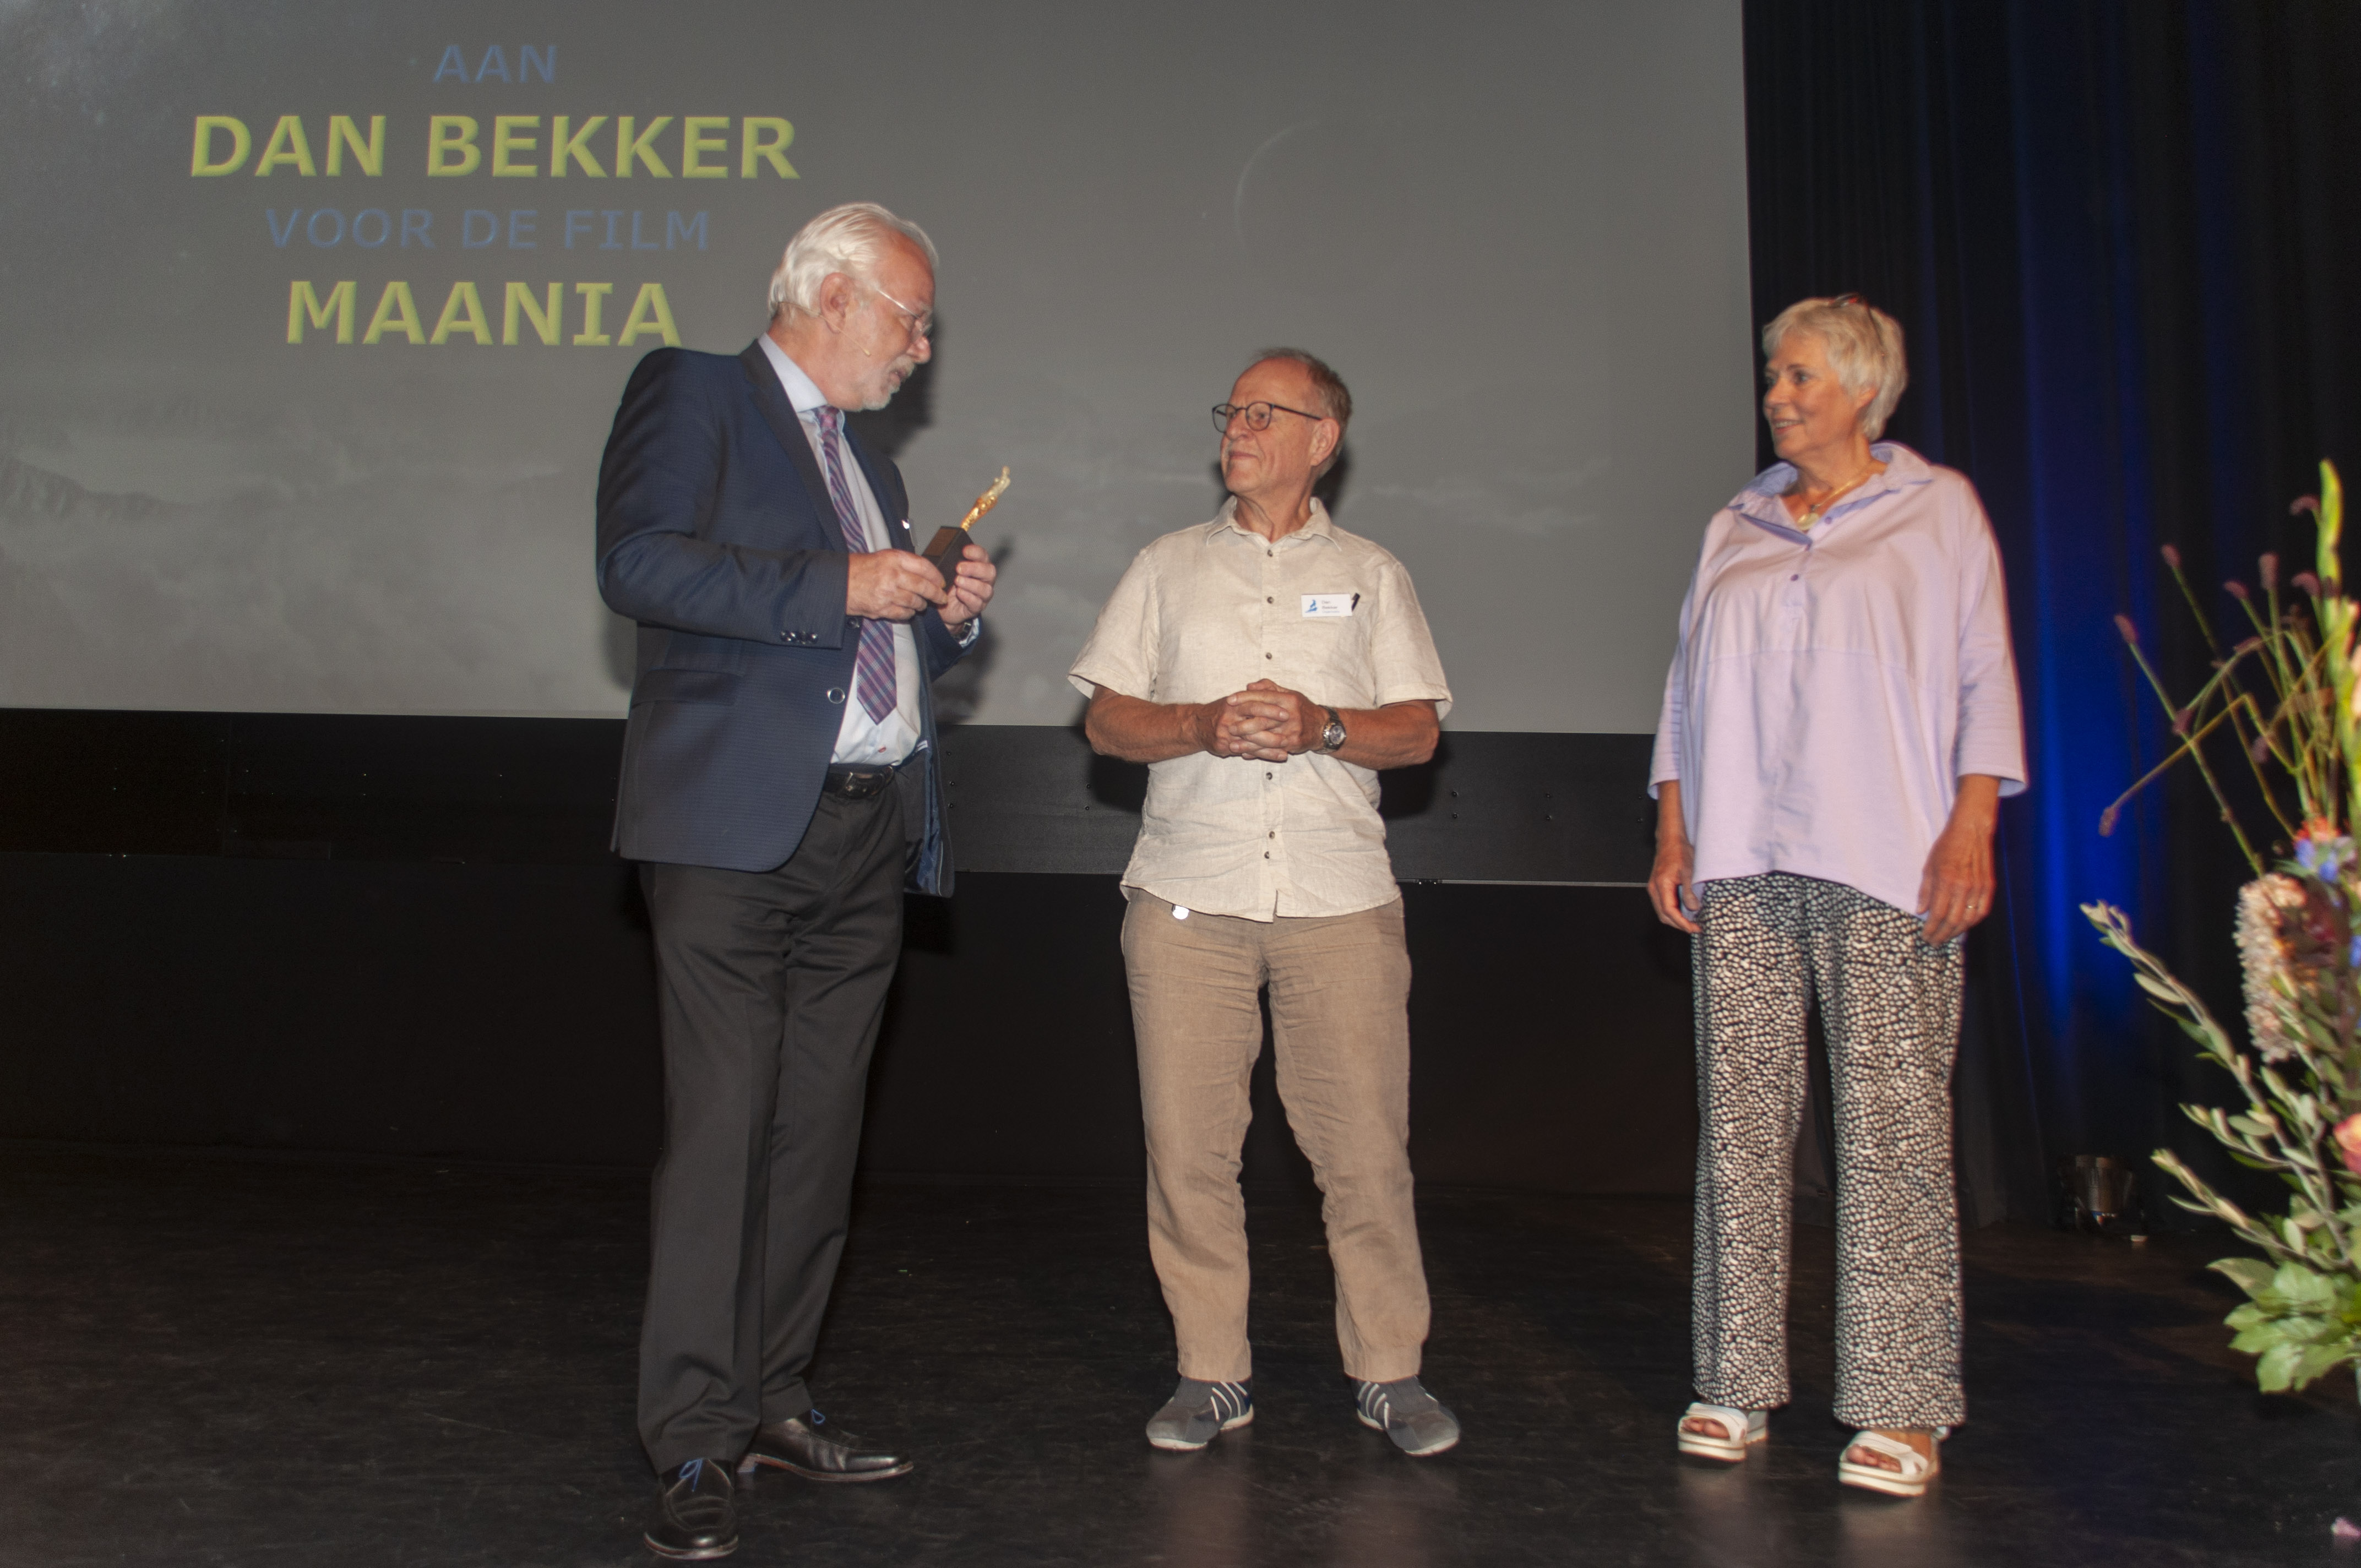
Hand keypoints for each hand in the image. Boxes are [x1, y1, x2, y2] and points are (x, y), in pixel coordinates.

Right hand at [845, 549, 950, 621]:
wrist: (839, 583)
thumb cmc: (859, 568)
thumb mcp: (882, 556)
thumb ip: (903, 562)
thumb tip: (925, 572)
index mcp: (893, 559)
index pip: (924, 566)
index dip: (936, 576)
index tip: (941, 581)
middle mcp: (892, 575)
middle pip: (923, 586)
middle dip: (936, 594)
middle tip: (941, 598)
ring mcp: (887, 593)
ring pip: (915, 602)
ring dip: (922, 604)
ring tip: (922, 604)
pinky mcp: (882, 608)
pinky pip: (904, 613)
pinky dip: (909, 613)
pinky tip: (909, 610)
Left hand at [940, 542, 996, 630]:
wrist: (942, 605)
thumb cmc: (947, 584)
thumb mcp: (946, 570)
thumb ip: (950, 561)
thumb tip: (946, 553)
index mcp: (979, 566)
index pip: (983, 556)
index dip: (976, 552)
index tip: (965, 551)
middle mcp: (984, 580)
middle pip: (990, 572)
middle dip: (974, 568)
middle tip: (959, 568)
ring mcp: (982, 595)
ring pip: (986, 589)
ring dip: (971, 584)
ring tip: (957, 581)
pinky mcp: (976, 608)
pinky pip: (977, 603)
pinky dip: (968, 597)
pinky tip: (959, 593)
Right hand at [1190, 692, 1290, 761]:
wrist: (1195, 726)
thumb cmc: (1219, 712)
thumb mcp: (1232, 700)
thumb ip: (1250, 694)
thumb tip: (1268, 686)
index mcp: (1233, 704)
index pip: (1254, 703)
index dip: (1271, 707)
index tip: (1287, 709)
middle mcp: (1229, 717)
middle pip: (1254, 720)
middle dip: (1273, 723)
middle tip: (1291, 725)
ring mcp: (1226, 733)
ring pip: (1253, 739)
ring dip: (1272, 743)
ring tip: (1288, 744)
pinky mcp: (1225, 747)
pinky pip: (1249, 751)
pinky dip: (1266, 754)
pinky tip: (1280, 755)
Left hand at [1227, 679, 1319, 754]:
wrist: (1323, 727)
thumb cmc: (1302, 708)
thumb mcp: (1289, 694)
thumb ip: (1269, 688)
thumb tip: (1249, 686)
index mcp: (1288, 699)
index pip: (1263, 697)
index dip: (1245, 698)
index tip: (1229, 700)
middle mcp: (1290, 714)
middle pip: (1262, 719)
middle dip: (1243, 723)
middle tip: (1228, 726)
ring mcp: (1291, 730)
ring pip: (1265, 738)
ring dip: (1247, 742)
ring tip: (1232, 744)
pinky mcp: (1293, 744)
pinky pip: (1271, 749)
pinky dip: (1257, 753)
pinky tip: (1245, 753)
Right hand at [1648, 834, 1699, 933]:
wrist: (1671, 840)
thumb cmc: (1679, 851)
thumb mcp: (1689, 871)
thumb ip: (1689, 891)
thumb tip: (1693, 908)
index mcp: (1661, 885)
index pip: (1669, 912)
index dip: (1682, 923)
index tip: (1694, 928)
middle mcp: (1654, 889)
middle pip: (1664, 916)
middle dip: (1679, 925)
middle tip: (1695, 927)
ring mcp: (1654, 888)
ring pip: (1663, 912)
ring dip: (1676, 920)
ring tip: (1691, 922)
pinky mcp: (1658, 887)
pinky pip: (1663, 905)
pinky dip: (1673, 912)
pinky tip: (1684, 912)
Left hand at [1917, 776, 2001, 944]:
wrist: (1971, 831)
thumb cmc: (1947, 846)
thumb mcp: (1929, 866)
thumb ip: (1925, 890)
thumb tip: (1920, 911)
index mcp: (1946, 881)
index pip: (1937, 914)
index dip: (1931, 929)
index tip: (1925, 936)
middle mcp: (1963, 887)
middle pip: (1953, 921)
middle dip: (1942, 935)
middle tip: (1934, 942)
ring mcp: (1978, 888)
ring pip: (1968, 920)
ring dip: (1956, 932)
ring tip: (1946, 937)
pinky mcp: (1989, 886)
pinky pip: (1982, 911)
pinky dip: (1972, 922)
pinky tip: (1964, 926)